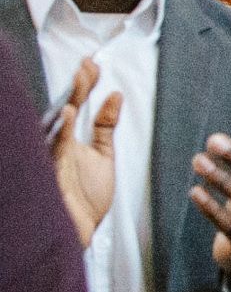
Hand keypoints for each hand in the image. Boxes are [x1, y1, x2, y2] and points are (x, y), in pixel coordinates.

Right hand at [43, 58, 120, 245]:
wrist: (80, 227)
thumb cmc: (86, 196)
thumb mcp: (103, 156)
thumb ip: (107, 127)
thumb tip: (115, 97)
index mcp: (70, 138)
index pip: (77, 104)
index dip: (85, 84)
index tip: (94, 64)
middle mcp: (58, 143)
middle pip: (67, 107)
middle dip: (78, 85)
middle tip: (89, 64)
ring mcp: (53, 156)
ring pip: (60, 121)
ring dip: (72, 99)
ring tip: (82, 78)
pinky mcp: (52, 170)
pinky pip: (56, 147)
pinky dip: (63, 129)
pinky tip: (71, 113)